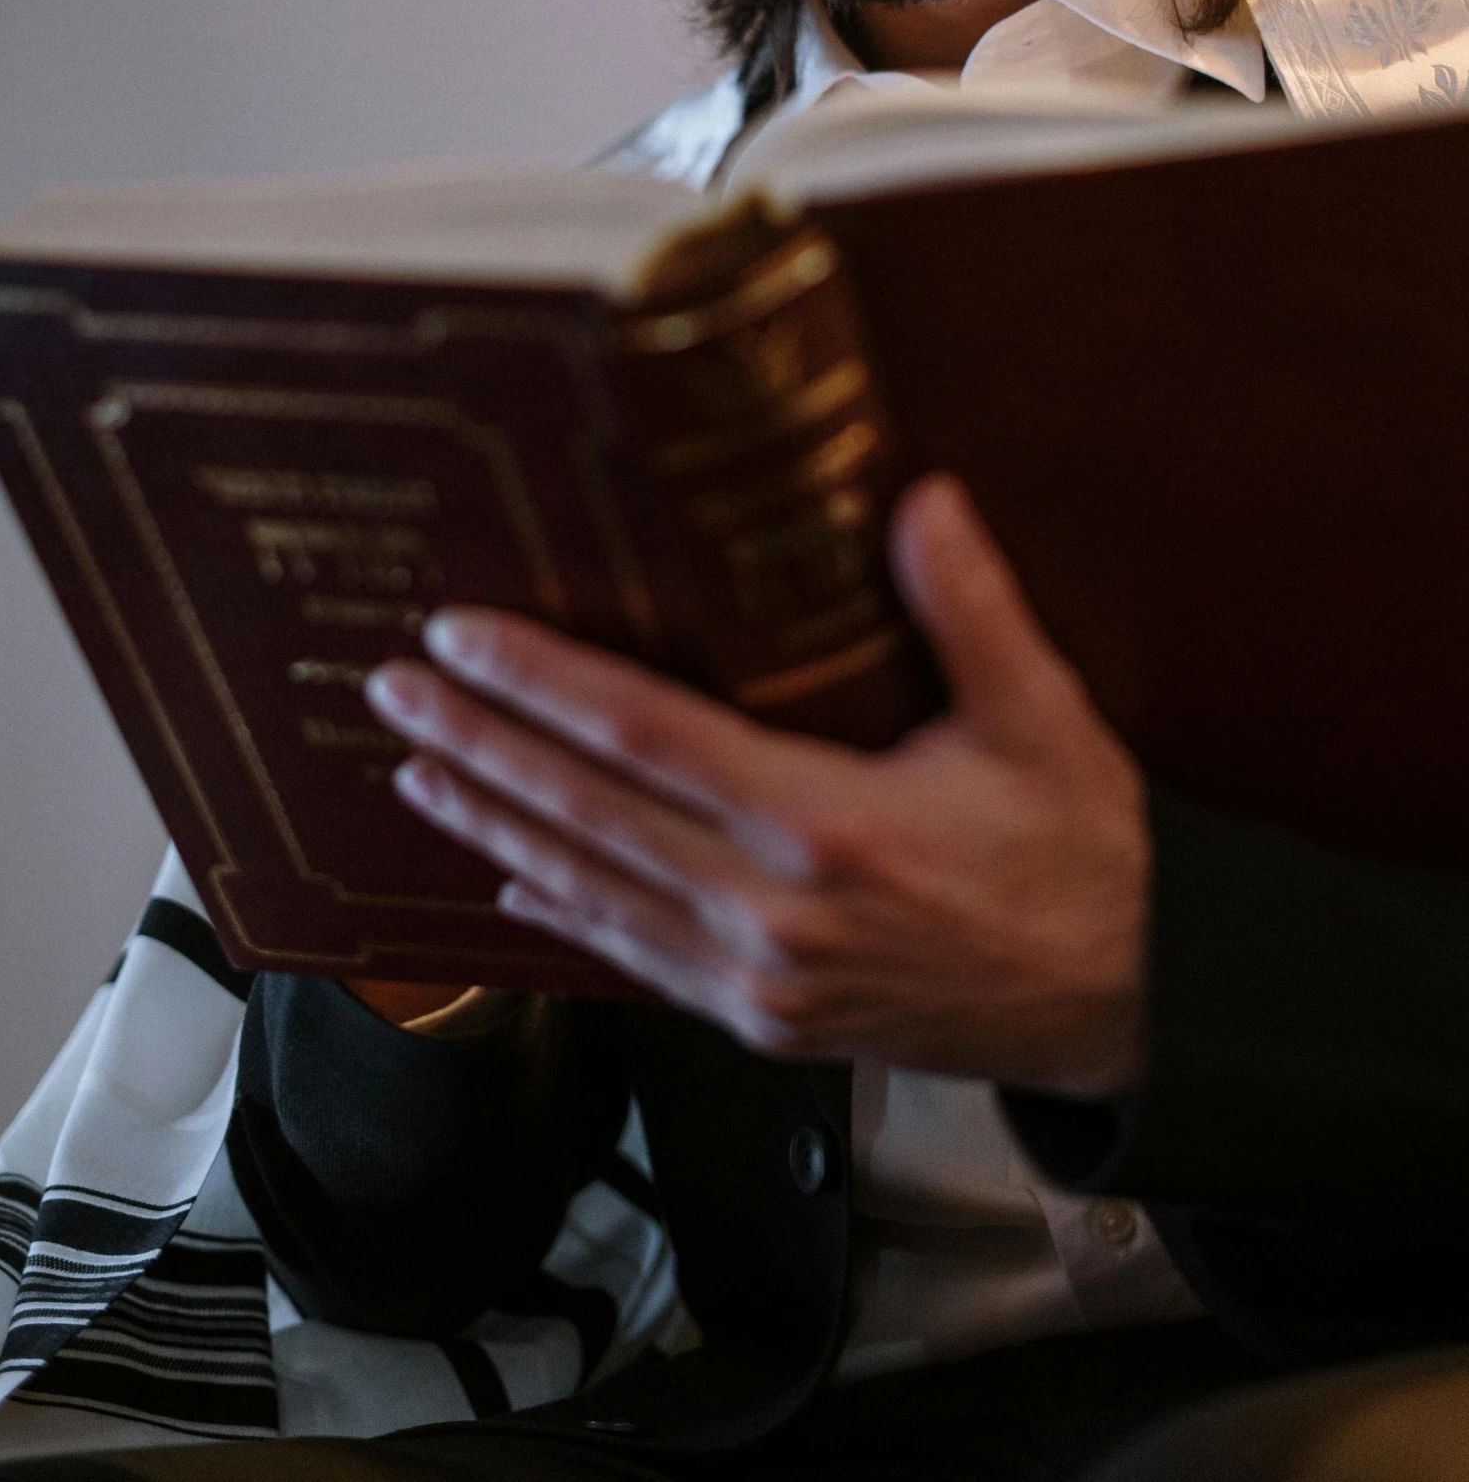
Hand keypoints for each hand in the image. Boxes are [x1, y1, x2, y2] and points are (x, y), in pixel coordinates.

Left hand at [366, 474, 1147, 1094]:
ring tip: (418, 771)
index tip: (461, 636)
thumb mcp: (1042, 718)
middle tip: (393, 688)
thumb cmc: (1082, 858)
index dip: (538, 680)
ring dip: (495, 826)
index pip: (643, 733)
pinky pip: (638, 963)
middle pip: (587, 811)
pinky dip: (565, 917)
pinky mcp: (767, 1022)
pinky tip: (512, 885)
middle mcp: (772, 909)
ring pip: (593, 891)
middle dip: (479, 743)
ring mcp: (761, 978)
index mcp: (827, 823)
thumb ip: (969, 605)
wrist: (1124, 1007)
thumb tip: (921, 495)